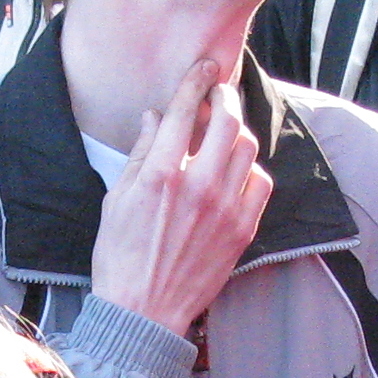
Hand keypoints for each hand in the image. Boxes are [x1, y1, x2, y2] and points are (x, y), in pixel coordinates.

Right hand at [88, 58, 270, 338]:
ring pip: (248, 148)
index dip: (197, 80)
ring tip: (225, 132)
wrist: (143, 312)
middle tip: (220, 92)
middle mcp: (198, 186)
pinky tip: (235, 172)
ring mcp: (225, 208)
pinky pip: (260, 183)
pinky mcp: (243, 230)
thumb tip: (157, 118)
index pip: (186, 111)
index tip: (205, 65)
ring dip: (238, 131)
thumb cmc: (120, 258)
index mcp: (160, 175)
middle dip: (226, 96)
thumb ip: (141, 154)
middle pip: (228, 120)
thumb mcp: (117, 200)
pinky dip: (249, 169)